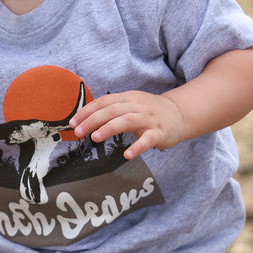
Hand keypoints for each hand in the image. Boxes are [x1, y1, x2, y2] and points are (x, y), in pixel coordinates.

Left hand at [69, 90, 185, 159]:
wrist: (179, 114)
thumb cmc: (149, 111)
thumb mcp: (131, 104)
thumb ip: (112, 109)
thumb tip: (85, 119)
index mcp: (128, 98)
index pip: (103, 102)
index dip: (86, 111)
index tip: (73, 122)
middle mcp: (137, 106)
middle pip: (111, 110)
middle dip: (92, 120)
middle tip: (79, 132)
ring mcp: (148, 119)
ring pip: (126, 120)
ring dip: (109, 128)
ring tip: (95, 138)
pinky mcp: (159, 132)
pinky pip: (147, 139)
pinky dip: (137, 147)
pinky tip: (127, 155)